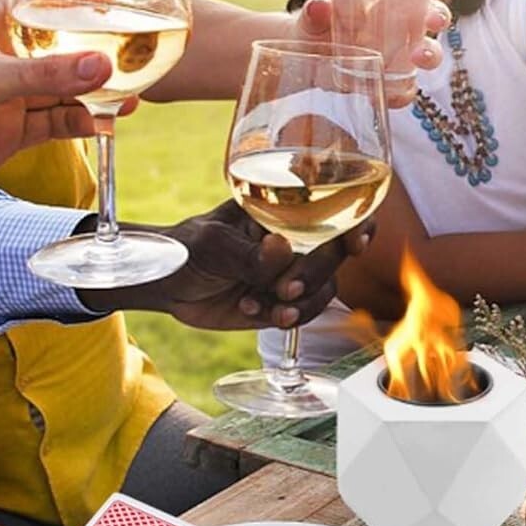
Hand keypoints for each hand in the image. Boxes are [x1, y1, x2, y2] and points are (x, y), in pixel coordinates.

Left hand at [0, 0, 124, 214]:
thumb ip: (44, 76)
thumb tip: (102, 66)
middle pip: (55, 46)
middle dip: (94, 49)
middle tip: (134, 50)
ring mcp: (1, 99)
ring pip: (59, 90)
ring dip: (94, 92)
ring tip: (132, 93)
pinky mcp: (4, 135)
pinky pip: (52, 125)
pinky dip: (79, 123)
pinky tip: (105, 122)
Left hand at [90, 200, 373, 329]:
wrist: (167, 285)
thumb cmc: (188, 247)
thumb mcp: (213, 243)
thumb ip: (248, 252)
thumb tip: (281, 249)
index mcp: (284, 211)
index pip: (336, 209)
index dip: (358, 223)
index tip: (353, 243)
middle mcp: (296, 240)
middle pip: (337, 254)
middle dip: (317, 273)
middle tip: (286, 288)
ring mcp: (291, 272)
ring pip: (326, 288)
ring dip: (305, 302)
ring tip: (272, 307)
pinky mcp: (281, 302)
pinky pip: (304, 312)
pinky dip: (287, 316)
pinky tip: (254, 309)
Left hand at [294, 0, 456, 107]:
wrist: (304, 59)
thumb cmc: (314, 28)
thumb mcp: (311, 17)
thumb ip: (314, 13)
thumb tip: (318, 7)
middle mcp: (399, 22)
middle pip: (432, 14)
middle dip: (439, 15)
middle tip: (433, 20)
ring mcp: (397, 53)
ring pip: (427, 50)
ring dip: (430, 52)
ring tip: (418, 56)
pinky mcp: (389, 81)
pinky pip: (406, 88)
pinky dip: (404, 93)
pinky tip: (396, 95)